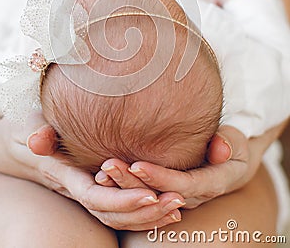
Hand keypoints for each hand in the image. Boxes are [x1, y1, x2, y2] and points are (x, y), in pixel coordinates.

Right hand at [0, 109, 185, 230]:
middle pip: (111, 214)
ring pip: (116, 216)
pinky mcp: (94, 185)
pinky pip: (118, 208)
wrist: (19, 140)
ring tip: (178, 207)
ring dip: (148, 215)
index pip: (94, 197)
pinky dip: (141, 211)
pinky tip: (163, 205)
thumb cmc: (26, 127)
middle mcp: (77, 188)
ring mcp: (86, 189)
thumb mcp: (30, 124)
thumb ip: (37, 131)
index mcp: (65, 175)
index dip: (122, 200)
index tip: (150, 194)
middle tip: (177, 202)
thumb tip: (37, 139)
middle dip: (144, 212)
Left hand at [97, 124, 284, 208]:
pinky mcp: (167, 191)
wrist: (232, 161)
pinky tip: (104, 176)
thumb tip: (222, 148)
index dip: (159, 177)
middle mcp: (192, 196)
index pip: (182, 185)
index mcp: (211, 184)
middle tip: (109, 166)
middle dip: (132, 183)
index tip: (137, 164)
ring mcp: (178, 196)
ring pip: (148, 197)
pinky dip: (125, 187)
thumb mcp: (237, 141)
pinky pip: (144, 193)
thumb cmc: (232, 145)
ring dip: (123, 186)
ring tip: (102, 171)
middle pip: (159, 195)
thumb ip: (229, 142)